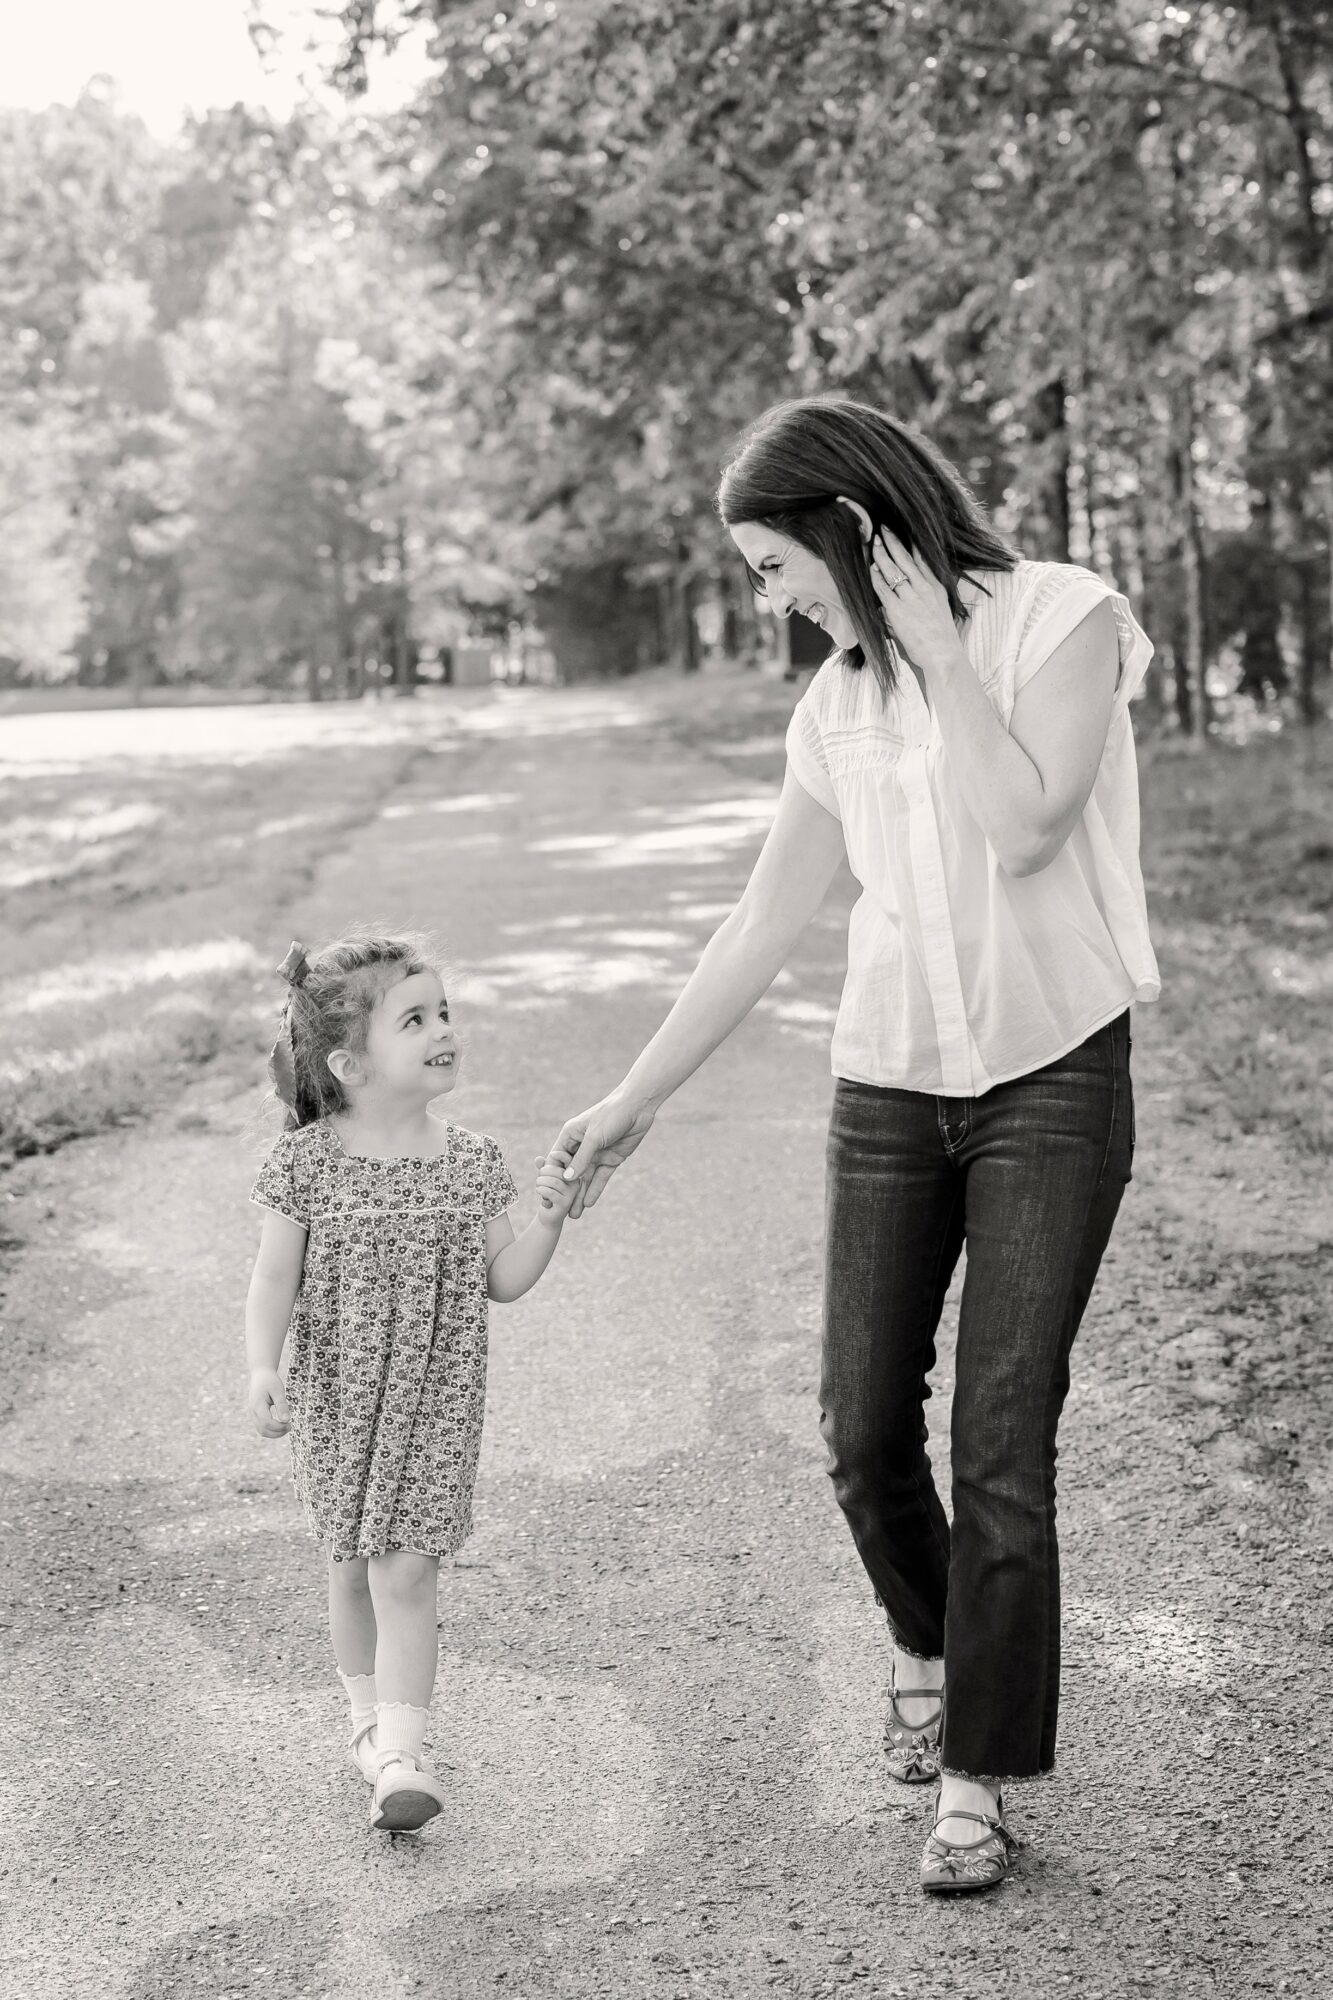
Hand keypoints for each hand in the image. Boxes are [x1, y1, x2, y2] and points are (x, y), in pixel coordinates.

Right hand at [248, 1367, 288, 1437]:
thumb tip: (287, 1420)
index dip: (279, 1427)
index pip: (267, 1423)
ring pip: (261, 1431)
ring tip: (286, 1427)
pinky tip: (280, 1424)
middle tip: (290, 1427)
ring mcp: (252, 1414)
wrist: (260, 1374)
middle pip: (263, 1430)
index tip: (290, 1424)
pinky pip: (261, 1427)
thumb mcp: (278, 1390)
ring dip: (274, 1433)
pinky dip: (271, 1430)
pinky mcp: (255, 1414)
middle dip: (277, 1433)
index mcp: (258, 1405)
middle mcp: (253, 1412)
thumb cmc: (270, 1381)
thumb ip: (282, 1405)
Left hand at [534, 1147, 579, 1222]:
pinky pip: (551, 1192)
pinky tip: (538, 1190)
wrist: (548, 1215)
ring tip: (538, 1186)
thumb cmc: (547, 1193)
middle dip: (543, 1173)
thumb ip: (542, 1167)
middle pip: (558, 1171)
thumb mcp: (544, 1177)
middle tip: (539, 1180)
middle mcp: (576, 1182)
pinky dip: (541, 1190)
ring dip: (540, 1182)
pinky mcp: (565, 1203)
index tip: (552, 1155)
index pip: (569, 1159)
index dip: (560, 1155)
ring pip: (553, 1182)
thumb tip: (538, 1159)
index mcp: (573, 1174)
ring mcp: (572, 1193)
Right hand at [553, 1095, 655, 1214]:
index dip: (551, 1178)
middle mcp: (581, 1146)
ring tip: (574, 1215)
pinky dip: (595, 1190)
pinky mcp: (611, 1159)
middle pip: (570, 1173)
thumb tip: (566, 1179)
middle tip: (559, 1212)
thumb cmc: (611, 1114)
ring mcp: (596, 1154)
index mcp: (570, 1136)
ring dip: (580, 1196)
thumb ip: (581, 1158)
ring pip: (585, 1179)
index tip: (545, 1196)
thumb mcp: (594, 1137)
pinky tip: (589, 1204)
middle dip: (565, 1192)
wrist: (638, 1107)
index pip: (556, 1160)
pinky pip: (600, 1177)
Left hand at [836, 500, 958, 668]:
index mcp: (935, 586)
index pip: (922, 558)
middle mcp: (924, 587)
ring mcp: (911, 597)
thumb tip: (914, 593)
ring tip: (874, 543)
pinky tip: (871, 569)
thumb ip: (925, 598)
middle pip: (905, 558)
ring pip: (893, 569)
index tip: (903, 532)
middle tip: (883, 529)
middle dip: (893, 541)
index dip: (911, 543)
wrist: (943, 653)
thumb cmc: (940, 637)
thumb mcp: (938, 610)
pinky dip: (876, 577)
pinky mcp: (898, 610)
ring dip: (882, 554)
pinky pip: (883, 588)